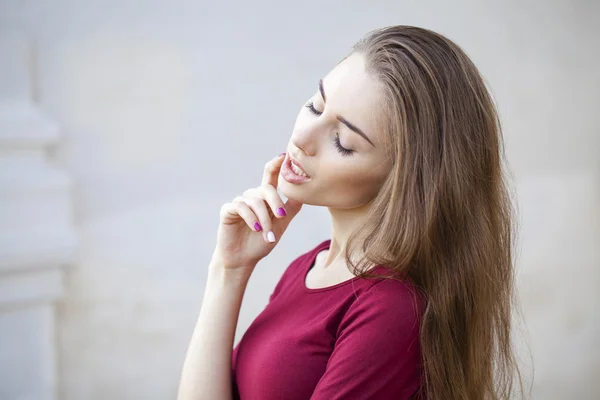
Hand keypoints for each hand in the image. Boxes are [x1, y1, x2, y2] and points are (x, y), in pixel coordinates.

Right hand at [212, 153, 302, 275]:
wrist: (243, 260)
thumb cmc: (261, 242)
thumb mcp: (281, 225)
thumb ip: (291, 208)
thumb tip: (305, 191)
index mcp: (264, 198)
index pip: (270, 176)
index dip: (276, 164)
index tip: (284, 155)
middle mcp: (251, 197)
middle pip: (266, 189)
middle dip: (275, 202)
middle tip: (281, 216)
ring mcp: (239, 202)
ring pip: (255, 201)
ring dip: (264, 219)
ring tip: (267, 234)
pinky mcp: (228, 210)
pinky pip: (241, 207)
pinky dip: (251, 217)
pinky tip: (256, 229)